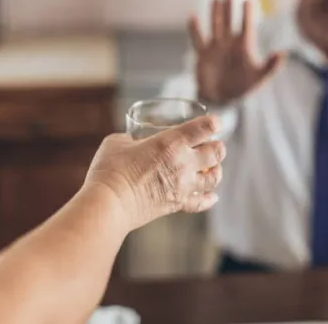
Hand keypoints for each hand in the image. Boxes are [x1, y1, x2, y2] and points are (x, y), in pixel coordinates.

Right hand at [83, 115, 225, 230]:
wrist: (108, 204)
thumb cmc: (109, 170)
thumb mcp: (117, 142)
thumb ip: (130, 139)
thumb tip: (132, 141)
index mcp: (171, 142)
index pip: (204, 128)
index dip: (213, 123)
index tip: (214, 123)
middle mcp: (184, 163)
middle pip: (217, 152)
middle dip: (218, 147)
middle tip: (214, 146)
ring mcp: (183, 185)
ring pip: (214, 178)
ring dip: (216, 171)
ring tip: (213, 169)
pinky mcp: (178, 204)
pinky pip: (202, 202)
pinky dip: (209, 199)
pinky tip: (213, 196)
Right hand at [189, 0, 283, 103]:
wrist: (223, 99)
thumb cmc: (242, 87)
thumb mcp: (259, 78)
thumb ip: (271, 66)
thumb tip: (282, 53)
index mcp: (244, 47)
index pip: (246, 27)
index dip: (246, 14)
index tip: (247, 0)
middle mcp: (230, 44)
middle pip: (229, 22)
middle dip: (229, 8)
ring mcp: (216, 47)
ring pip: (215, 26)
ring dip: (215, 13)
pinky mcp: (203, 54)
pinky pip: (198, 40)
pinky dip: (194, 29)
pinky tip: (192, 16)